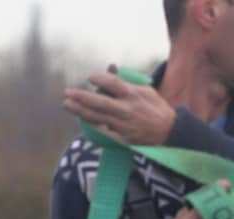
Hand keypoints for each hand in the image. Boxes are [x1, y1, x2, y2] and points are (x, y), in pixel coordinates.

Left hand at [62, 70, 176, 147]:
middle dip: (81, 97)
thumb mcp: (144, 89)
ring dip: (79, 111)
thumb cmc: (154, 107)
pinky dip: (89, 123)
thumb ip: (125, 80)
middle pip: (99, 102)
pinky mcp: (119, 137)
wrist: (167, 131)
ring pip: (96, 117)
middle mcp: (126, 109)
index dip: (100, 79)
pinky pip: (100, 129)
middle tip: (67, 92)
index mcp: (133, 94)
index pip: (112, 83)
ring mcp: (121, 124)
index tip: (90, 77)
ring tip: (66, 104)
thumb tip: (110, 67)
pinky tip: (80, 117)